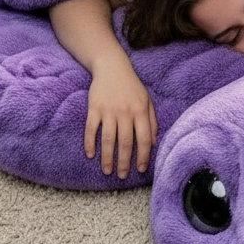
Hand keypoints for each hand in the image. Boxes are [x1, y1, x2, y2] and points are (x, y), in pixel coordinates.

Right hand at [85, 55, 157, 177]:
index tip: (140, 169)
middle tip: (122, 175)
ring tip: (107, 171)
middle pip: (125, 142)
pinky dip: (90, 143)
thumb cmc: (132, 86)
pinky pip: (91, 129)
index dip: (143, 156)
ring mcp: (108, 110)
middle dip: (124, 162)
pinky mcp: (94, 108)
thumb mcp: (147, 100)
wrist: (112, 67)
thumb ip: (152, 121)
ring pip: (108, 139)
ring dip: (107, 157)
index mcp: (140, 111)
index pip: (144, 138)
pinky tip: (90, 154)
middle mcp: (125, 112)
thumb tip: (154, 143)